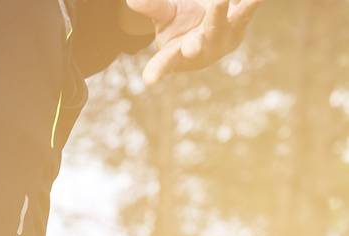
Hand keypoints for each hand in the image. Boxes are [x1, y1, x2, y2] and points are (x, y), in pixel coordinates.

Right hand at [125, 0, 263, 85]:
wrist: (214, 30)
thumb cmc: (184, 26)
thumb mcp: (166, 17)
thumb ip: (153, 8)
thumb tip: (131, 1)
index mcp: (176, 53)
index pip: (164, 63)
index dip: (157, 70)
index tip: (148, 79)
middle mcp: (199, 49)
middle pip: (194, 46)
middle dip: (193, 44)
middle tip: (191, 46)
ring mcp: (221, 37)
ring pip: (221, 25)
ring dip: (220, 14)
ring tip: (219, 1)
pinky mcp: (240, 22)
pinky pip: (246, 10)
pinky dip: (250, 3)